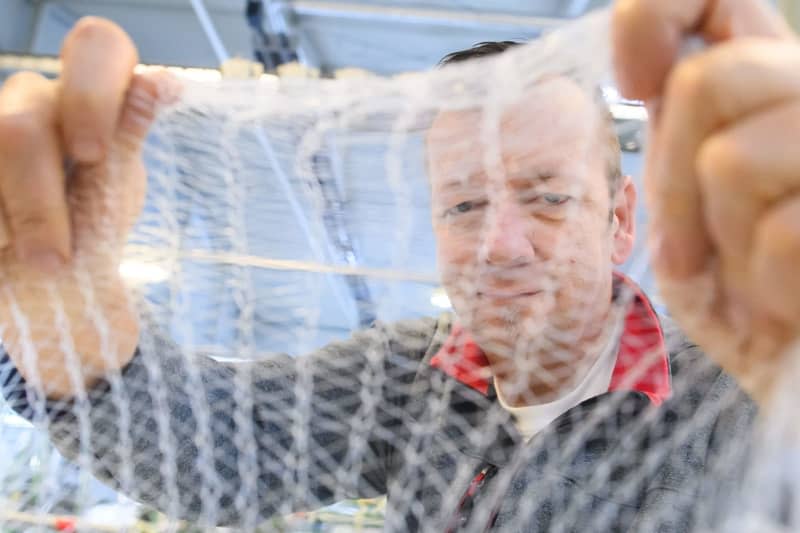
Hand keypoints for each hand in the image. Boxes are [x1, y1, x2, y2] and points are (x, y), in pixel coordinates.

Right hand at [0, 17, 175, 396]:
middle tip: (54, 262)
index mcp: (94, 100)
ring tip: (32, 266)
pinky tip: (6, 249)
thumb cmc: (88, 230)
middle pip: (22, 125)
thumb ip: (123, 149)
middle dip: (38, 205)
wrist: (48, 276)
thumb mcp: (113, 199)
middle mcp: (38, 100)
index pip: (99, 48)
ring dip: (12, 220)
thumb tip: (159, 85)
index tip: (93, 154)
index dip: (93, 93)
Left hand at [612, 0, 799, 404]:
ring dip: (718, 243)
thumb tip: (661, 75)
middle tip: (694, 250)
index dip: (658, 12)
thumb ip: (680, 147)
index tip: (632, 81)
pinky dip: (763, 289)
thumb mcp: (692, 221)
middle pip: (710, 80)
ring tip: (750, 282)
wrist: (798, 384)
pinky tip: (787, 306)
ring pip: (731, 158)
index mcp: (764, 96)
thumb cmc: (747, 304)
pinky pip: (779, 235)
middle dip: (676, 185)